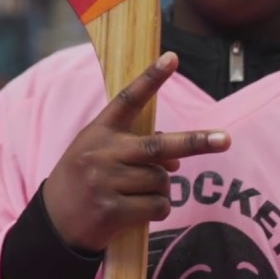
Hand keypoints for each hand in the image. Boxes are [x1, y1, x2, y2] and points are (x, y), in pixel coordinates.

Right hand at [43, 51, 231, 252]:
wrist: (53, 220)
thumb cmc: (84, 180)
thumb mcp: (100, 155)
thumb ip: (136, 149)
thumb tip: (177, 161)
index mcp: (99, 131)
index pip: (127, 100)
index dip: (150, 78)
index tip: (172, 58)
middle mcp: (102, 153)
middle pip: (159, 147)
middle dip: (195, 143)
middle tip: (225, 139)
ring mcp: (106, 182)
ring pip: (162, 180)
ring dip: (161, 189)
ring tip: (137, 195)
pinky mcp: (112, 210)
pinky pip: (158, 206)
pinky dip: (157, 209)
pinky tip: (137, 212)